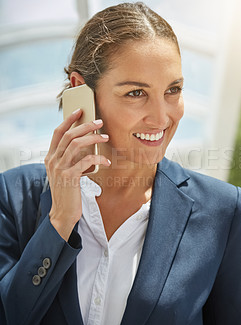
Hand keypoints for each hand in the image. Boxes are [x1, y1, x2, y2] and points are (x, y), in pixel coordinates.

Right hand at [44, 109, 110, 240]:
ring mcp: (60, 168)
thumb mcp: (64, 172)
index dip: (68, 120)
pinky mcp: (69, 177)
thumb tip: (85, 144)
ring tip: (105, 137)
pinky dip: (97, 158)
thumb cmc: (67, 192)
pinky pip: (85, 161)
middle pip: (68, 135)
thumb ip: (69, 159)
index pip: (58, 133)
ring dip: (93, 138)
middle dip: (85, 126)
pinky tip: (106, 160)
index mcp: (50, 157)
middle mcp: (52, 160)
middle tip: (99, 122)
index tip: (80, 111)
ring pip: (76, 144)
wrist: (62, 213)